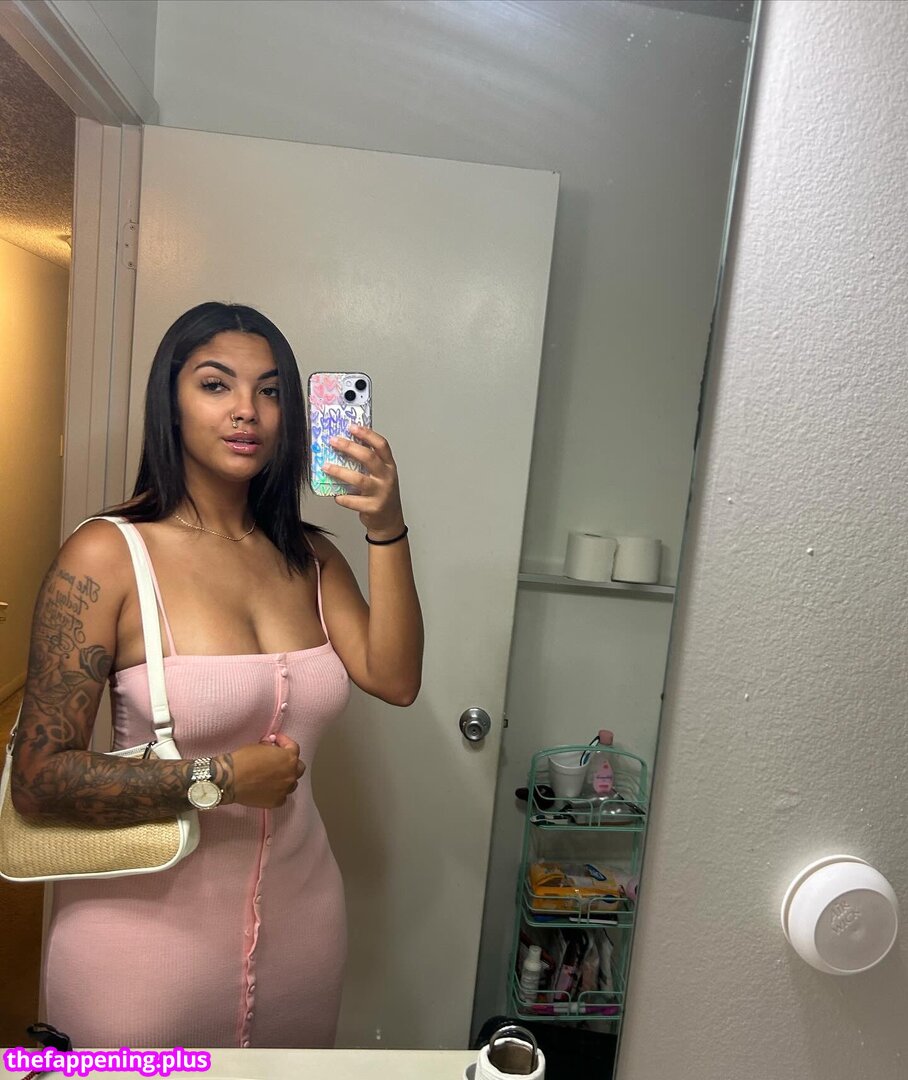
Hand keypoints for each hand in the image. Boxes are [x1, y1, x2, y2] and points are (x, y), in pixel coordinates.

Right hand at [223, 733, 305, 807]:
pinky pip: (282, 795)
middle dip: (289, 762)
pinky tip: (269, 787)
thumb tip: (270, 747)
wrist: (231, 780)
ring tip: (274, 775)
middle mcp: (291, 775)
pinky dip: (278, 791)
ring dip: (285, 777)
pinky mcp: (276, 802)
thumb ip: (270, 748)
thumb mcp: (259, 747)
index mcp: (289, 759)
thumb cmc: (244, 760)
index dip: (284, 742)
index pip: (293, 748)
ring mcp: (285, 790)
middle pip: (298, 767)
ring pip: (291, 783)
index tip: (276, 740)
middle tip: (278, 758)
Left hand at [325, 425, 406, 539]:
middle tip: (333, 441)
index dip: (367, 434)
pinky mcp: (373, 508)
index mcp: (389, 466)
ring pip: (359, 480)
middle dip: (349, 447)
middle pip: (369, 458)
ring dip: (340, 471)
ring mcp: (381, 493)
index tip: (351, 426)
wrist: (390, 520)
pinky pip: (354, 501)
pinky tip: (335, 495)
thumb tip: (344, 444)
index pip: (381, 445)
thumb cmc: (381, 493)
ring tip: (326, 466)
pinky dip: (342, 497)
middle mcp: (386, 477)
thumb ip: (368, 462)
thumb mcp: (380, 475)